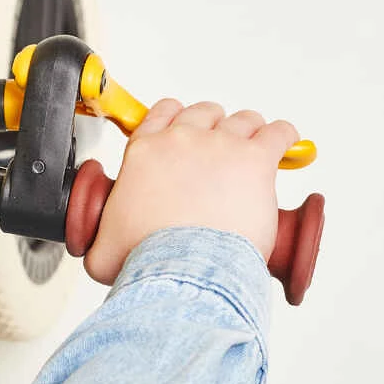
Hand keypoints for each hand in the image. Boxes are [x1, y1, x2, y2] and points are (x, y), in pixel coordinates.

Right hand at [84, 99, 299, 284]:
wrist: (180, 270)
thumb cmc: (146, 259)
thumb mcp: (103, 249)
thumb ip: (100, 240)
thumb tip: (97, 248)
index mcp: (145, 153)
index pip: (163, 113)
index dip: (178, 119)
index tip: (186, 132)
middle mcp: (182, 141)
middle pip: (205, 113)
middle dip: (214, 128)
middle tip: (220, 152)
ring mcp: (220, 146)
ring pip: (243, 120)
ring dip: (249, 132)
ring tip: (254, 149)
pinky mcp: (255, 160)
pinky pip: (278, 132)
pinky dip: (284, 136)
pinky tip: (285, 145)